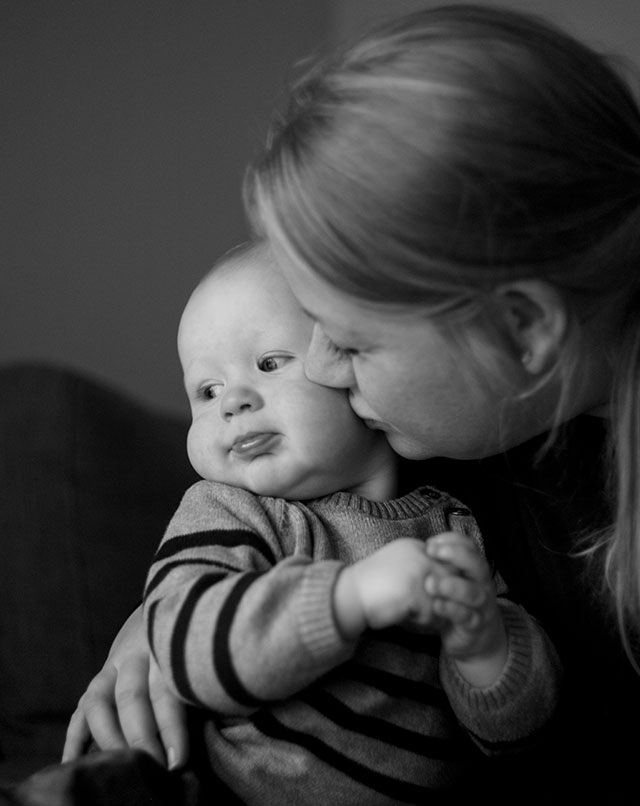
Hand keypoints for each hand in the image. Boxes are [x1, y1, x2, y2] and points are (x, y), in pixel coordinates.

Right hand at [62, 605, 188, 768]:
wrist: (169, 605)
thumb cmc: (192, 639)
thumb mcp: (198, 651)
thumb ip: (198, 680)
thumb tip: (216, 717)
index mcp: (166, 648)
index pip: (166, 691)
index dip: (170, 729)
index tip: (178, 762)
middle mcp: (136, 654)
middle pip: (131, 698)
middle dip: (140, 739)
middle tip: (152, 769)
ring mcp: (113, 664)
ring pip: (98, 701)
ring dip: (108, 737)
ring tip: (121, 767)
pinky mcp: (101, 676)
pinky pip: (82, 708)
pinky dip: (75, 737)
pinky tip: (72, 762)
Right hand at [333, 538, 444, 638]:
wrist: (348, 596)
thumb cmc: (371, 588)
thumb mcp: (397, 566)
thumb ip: (421, 568)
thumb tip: (446, 585)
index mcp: (416, 546)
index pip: (447, 566)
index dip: (438, 586)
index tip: (416, 594)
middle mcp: (421, 554)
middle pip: (450, 582)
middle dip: (439, 600)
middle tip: (418, 607)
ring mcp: (419, 570)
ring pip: (444, 600)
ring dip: (430, 612)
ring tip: (409, 611)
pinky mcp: (415, 590)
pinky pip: (432, 614)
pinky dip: (420, 621)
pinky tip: (402, 615)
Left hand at [425, 531, 506, 685]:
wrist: (475, 638)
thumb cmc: (456, 601)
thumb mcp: (450, 581)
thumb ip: (439, 566)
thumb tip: (415, 549)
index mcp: (475, 569)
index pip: (470, 547)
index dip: (452, 541)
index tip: (430, 542)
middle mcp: (482, 584)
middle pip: (477, 565)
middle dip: (456, 555)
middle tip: (432, 552)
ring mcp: (481, 606)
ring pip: (472, 593)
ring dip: (451, 586)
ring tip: (430, 582)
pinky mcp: (475, 626)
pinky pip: (466, 616)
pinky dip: (451, 610)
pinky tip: (436, 605)